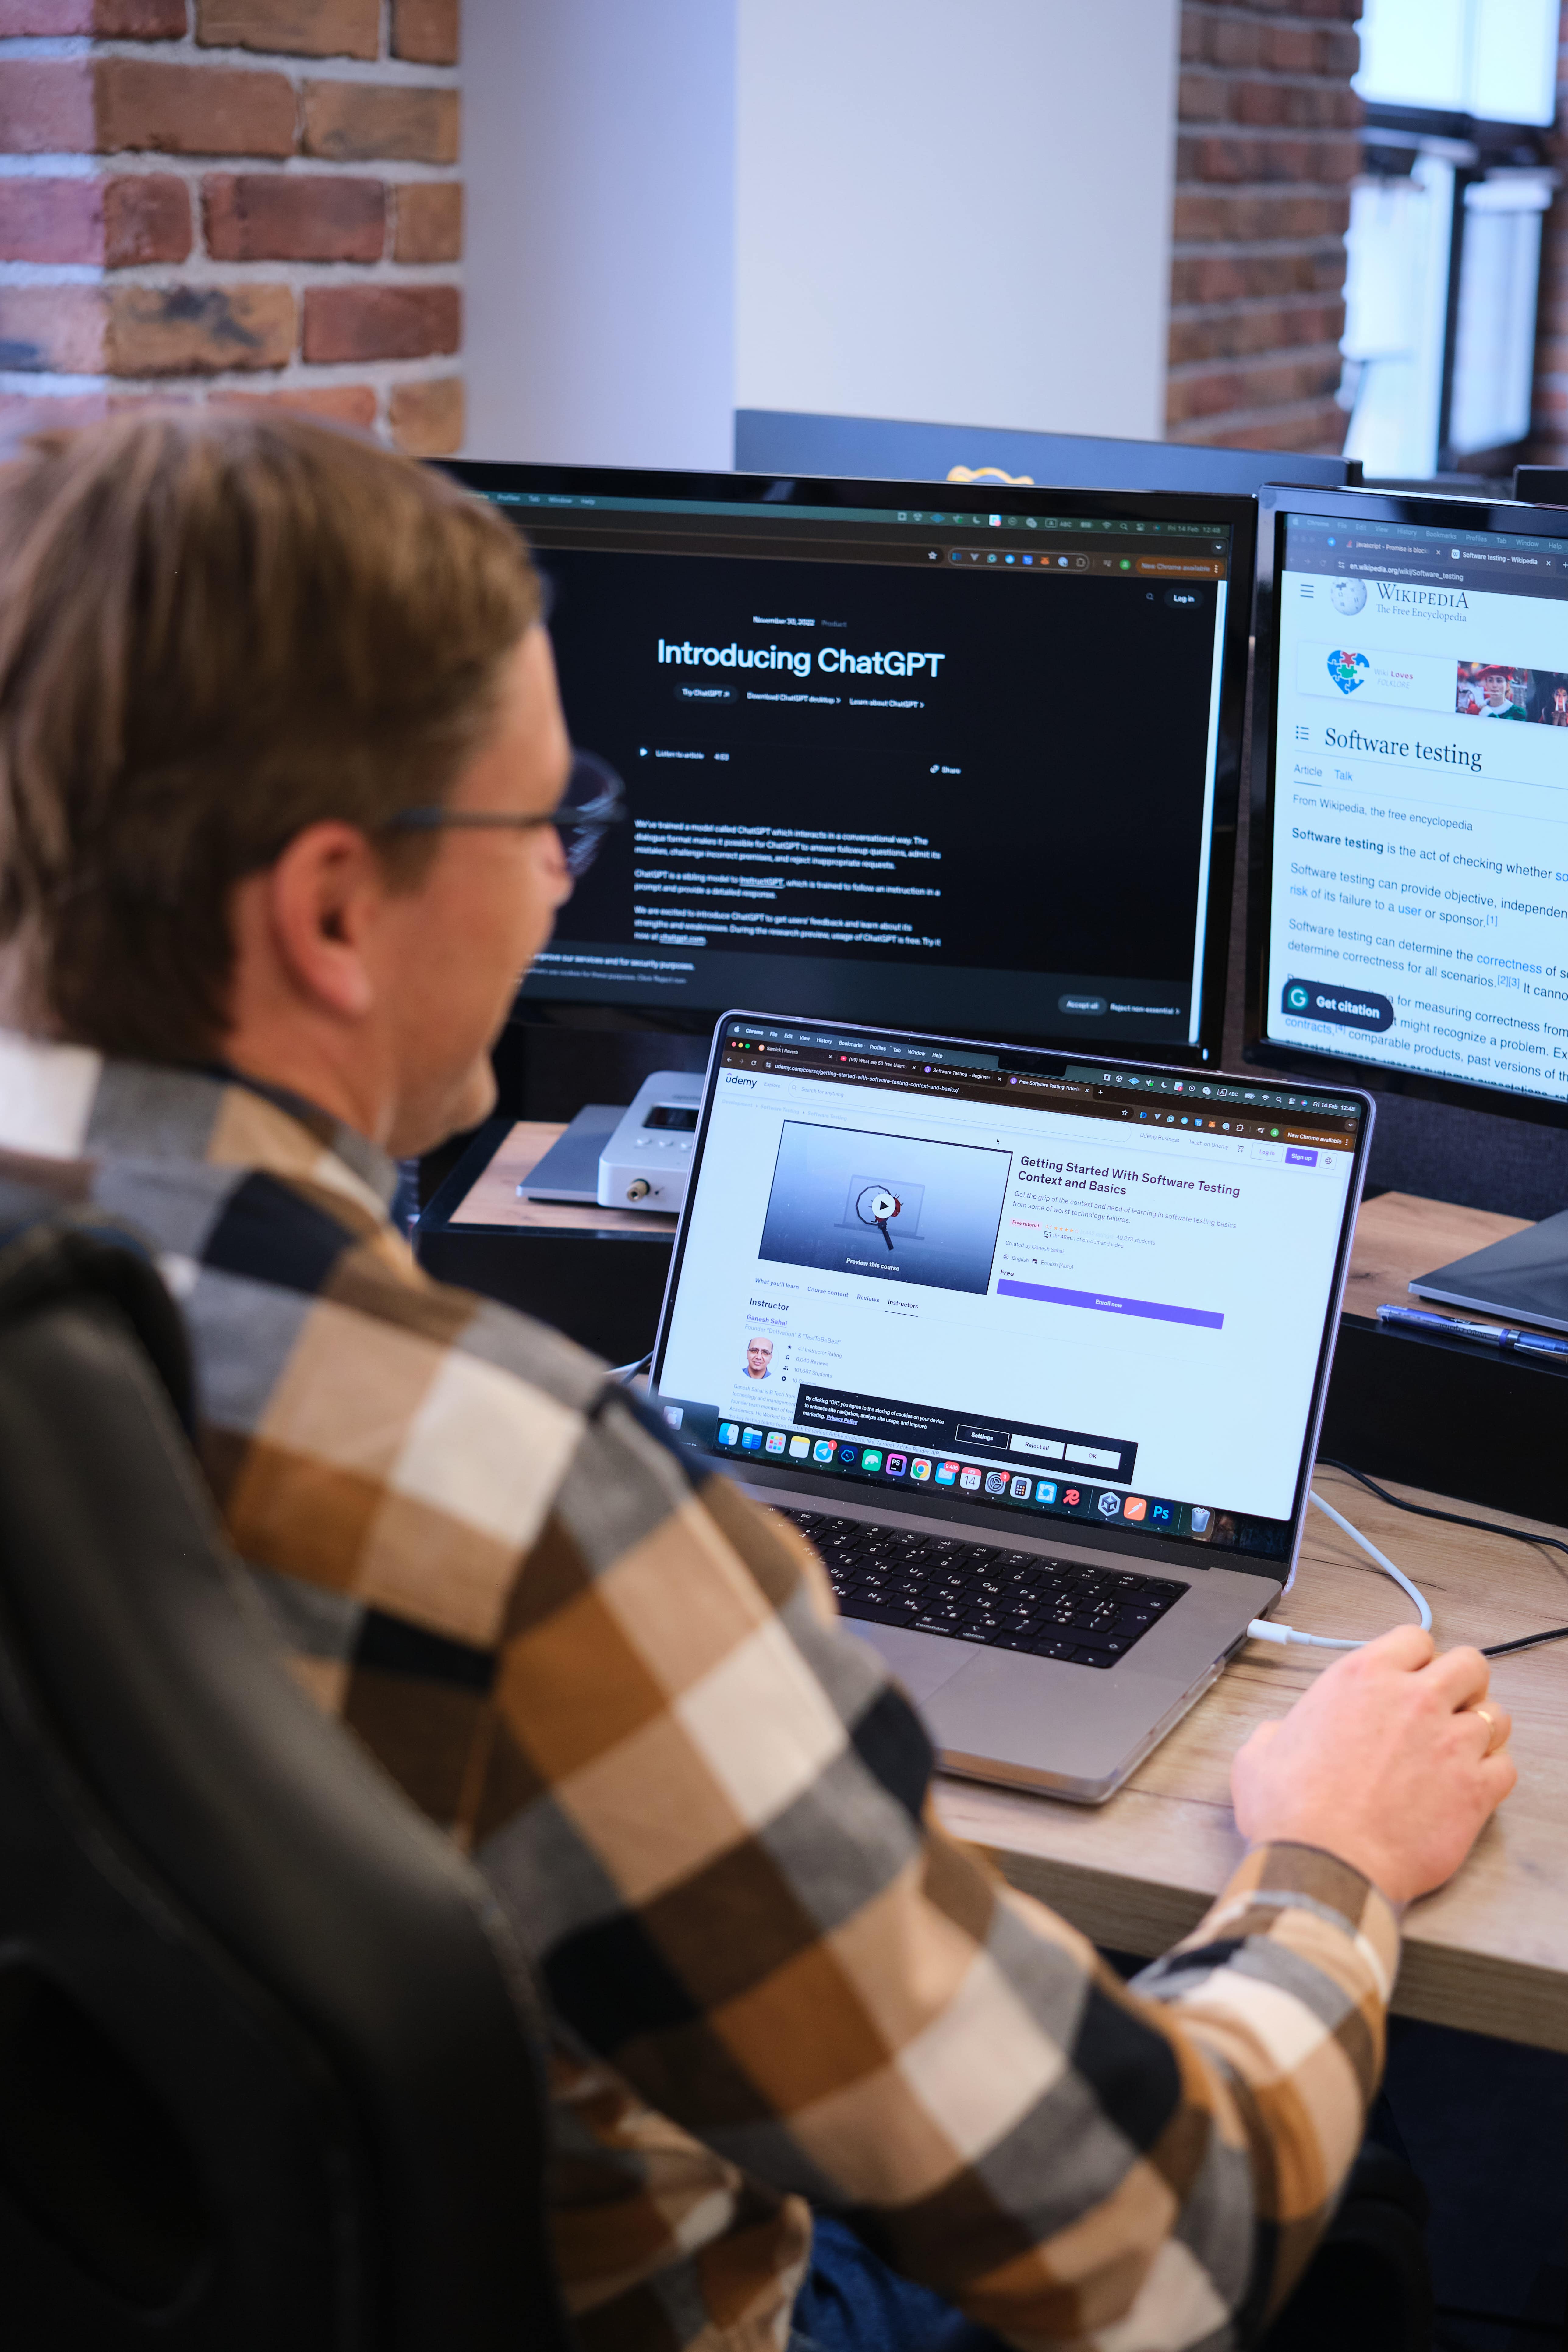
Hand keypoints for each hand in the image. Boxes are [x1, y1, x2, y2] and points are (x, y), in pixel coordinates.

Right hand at [1231, 1626, 1516, 1904]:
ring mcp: (1450, 1744)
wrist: (1323, 1868)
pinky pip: (1506, 1767)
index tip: (1412, 1676)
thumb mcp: (1259, 1755)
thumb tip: (1278, 1736)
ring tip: (1459, 1750)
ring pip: (1495, 1715)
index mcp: (1361, 1679)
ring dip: (1480, 1728)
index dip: (1415, 1657)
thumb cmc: (1292, 1815)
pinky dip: (1493, 1773)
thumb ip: (1276, 1732)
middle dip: (1461, 1683)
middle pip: (1469, 1665)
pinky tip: (1470, 1785)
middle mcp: (1413, 1701)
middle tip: (1446, 1707)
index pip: (1414, 1638)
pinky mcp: (1475, 1791)